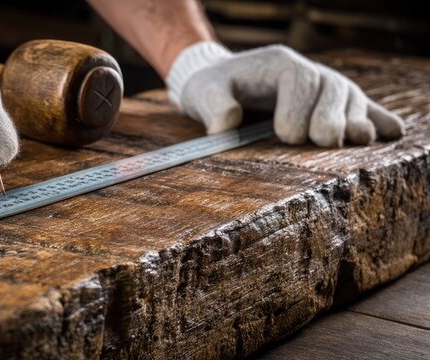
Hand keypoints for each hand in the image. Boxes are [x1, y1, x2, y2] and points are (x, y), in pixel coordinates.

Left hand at [166, 42, 404, 146]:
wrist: (219, 85)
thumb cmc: (211, 89)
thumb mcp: (202, 93)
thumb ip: (213, 106)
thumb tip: (226, 125)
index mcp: (279, 64)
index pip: (301, 80)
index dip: (299, 108)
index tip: (286, 136)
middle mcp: (308, 72)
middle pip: (334, 88)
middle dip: (331, 117)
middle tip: (322, 141)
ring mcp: (325, 87)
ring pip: (352, 98)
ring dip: (356, 121)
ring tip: (356, 141)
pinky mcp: (333, 105)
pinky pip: (362, 108)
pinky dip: (377, 120)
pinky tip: (392, 134)